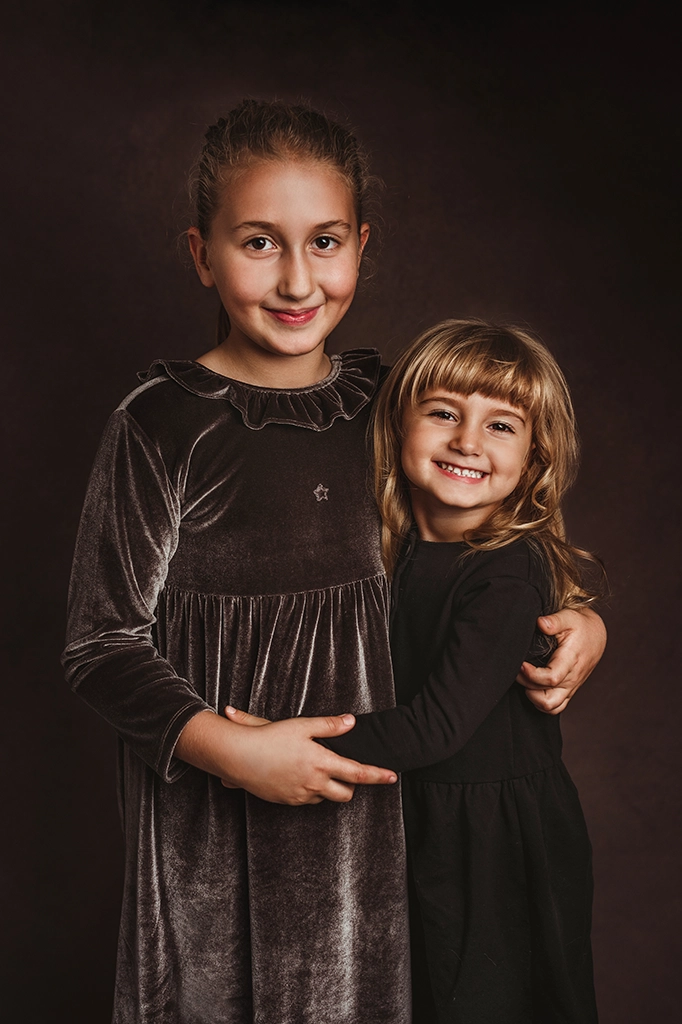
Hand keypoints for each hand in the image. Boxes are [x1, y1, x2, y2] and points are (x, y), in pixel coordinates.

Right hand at [175, 708, 396, 805]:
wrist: (238, 757)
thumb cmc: (270, 738)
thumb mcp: (302, 726)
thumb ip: (330, 726)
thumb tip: (351, 721)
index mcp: (321, 763)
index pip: (358, 773)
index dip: (377, 776)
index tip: (392, 777)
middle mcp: (314, 783)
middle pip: (345, 794)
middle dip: (350, 786)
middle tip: (345, 771)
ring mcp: (300, 795)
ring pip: (325, 797)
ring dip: (328, 786)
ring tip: (315, 768)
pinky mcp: (287, 801)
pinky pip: (307, 799)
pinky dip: (310, 789)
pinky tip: (298, 774)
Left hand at [517, 607, 606, 713]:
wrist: (595, 635)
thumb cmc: (581, 626)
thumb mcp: (569, 617)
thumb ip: (554, 620)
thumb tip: (541, 623)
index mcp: (571, 661)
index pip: (551, 679)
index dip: (532, 675)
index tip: (521, 664)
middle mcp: (572, 678)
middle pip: (548, 699)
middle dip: (528, 688)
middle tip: (518, 671)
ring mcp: (571, 687)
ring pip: (552, 707)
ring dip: (534, 698)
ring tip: (524, 679)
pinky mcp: (569, 690)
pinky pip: (556, 707)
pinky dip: (541, 702)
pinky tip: (532, 687)